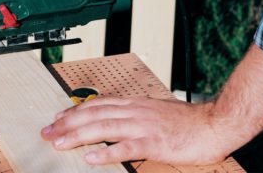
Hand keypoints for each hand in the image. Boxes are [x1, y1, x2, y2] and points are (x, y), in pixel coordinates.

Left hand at [40, 96, 232, 165]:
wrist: (214, 124)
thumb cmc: (187, 122)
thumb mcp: (155, 112)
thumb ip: (134, 115)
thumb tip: (115, 120)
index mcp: (135, 104)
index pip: (98, 104)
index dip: (75, 111)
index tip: (57, 118)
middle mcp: (135, 111)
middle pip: (94, 114)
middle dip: (68, 123)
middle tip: (48, 132)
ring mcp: (144, 126)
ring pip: (104, 128)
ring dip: (79, 136)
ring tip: (60, 143)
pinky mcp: (155, 143)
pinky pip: (126, 147)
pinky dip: (107, 152)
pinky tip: (92, 158)